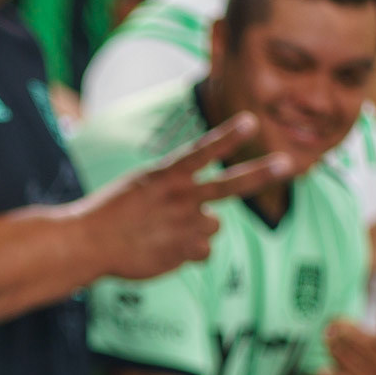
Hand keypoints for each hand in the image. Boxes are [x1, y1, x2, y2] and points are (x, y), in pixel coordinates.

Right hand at [82, 113, 292, 280]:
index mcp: (165, 176)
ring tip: (165, 231)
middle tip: (286, 163)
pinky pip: (202, 251)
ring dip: (197, 229)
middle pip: (229, 186)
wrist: (89, 243)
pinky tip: (163, 248)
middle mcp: (178, 199)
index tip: (252, 121)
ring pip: (213, 226)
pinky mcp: (183, 253)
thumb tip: (214, 219)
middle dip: (260, 173)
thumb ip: (179, 193)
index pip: (201, 151)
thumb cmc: (113, 212)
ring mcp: (183, 227)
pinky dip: (188, 252)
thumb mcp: (142, 187)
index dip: (228, 137)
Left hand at [318, 310, 375, 374]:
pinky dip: (325, 373)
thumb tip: (333, 323)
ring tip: (327, 339)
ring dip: (329, 344)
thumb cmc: (360, 360)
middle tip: (330, 328)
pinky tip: (323, 371)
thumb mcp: (365, 345)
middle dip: (338, 330)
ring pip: (338, 352)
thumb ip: (353, 330)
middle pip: (350, 337)